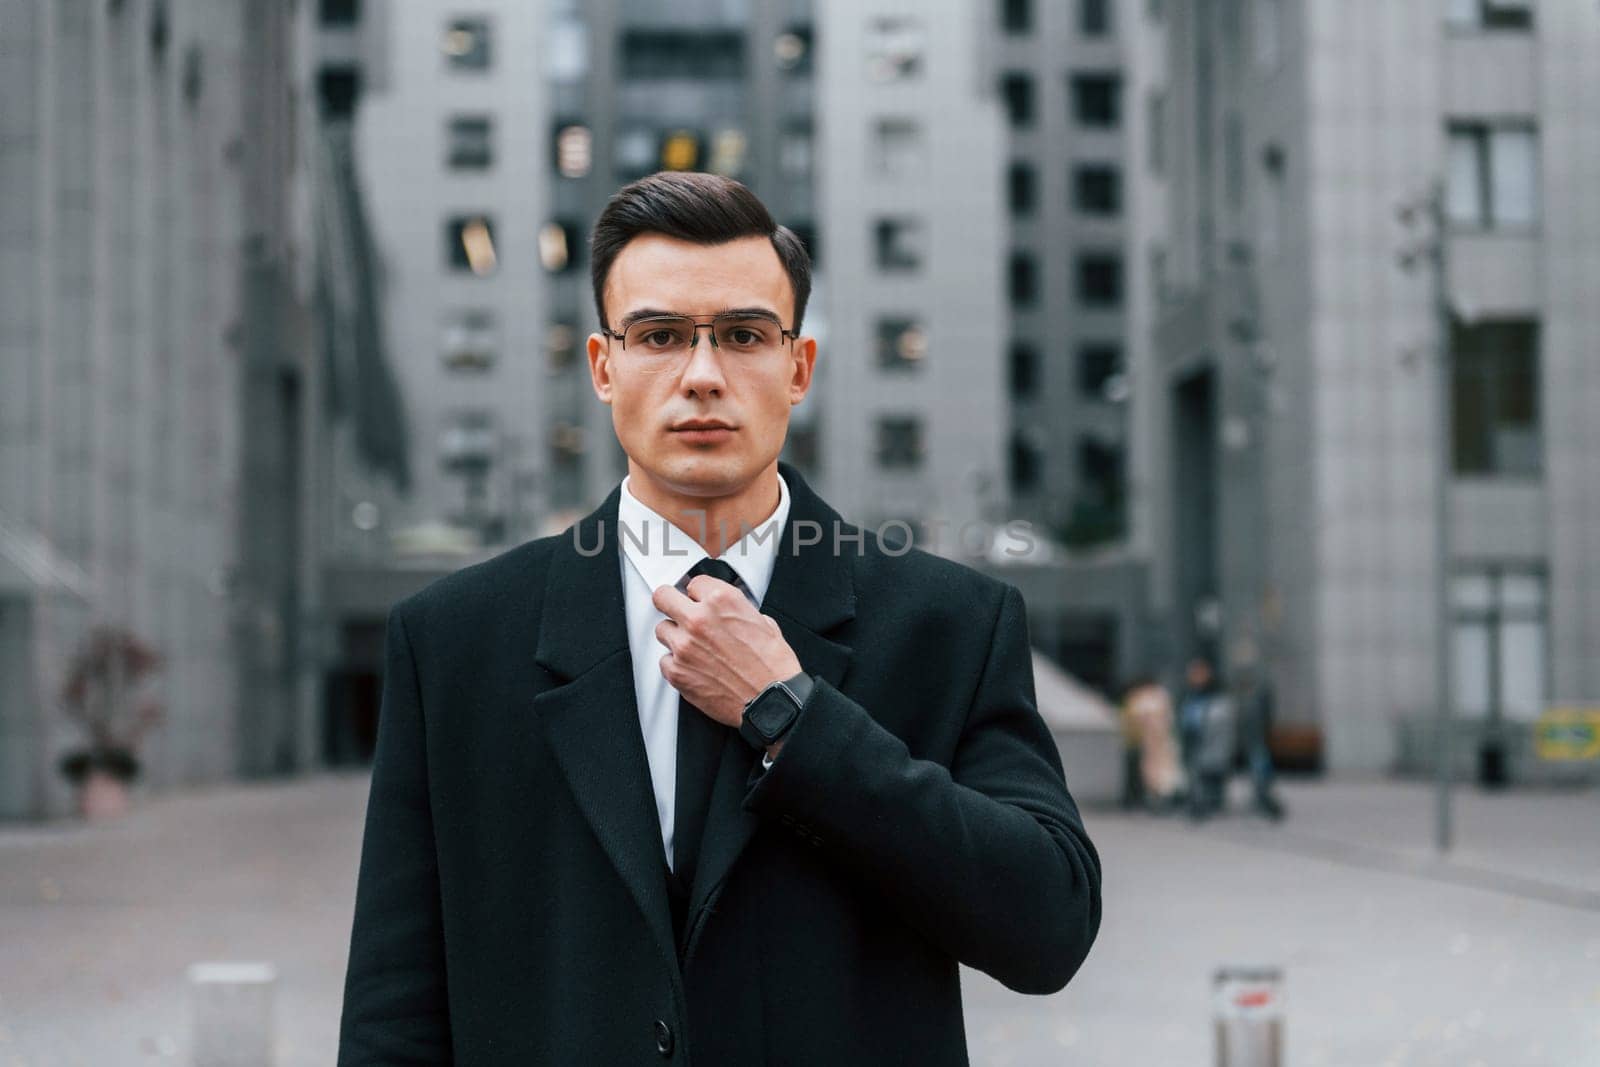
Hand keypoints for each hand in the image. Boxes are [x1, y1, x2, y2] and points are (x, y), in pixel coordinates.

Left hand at [653, 575, 801, 728]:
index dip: (699, 594)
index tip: (700, 601)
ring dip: (675, 636)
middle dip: (671, 603)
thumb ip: (737, 610)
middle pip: (663, 597)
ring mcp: (684, 646)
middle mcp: (699, 619)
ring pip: (662, 630)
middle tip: (678, 611)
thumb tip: (726, 611)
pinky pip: (665, 660)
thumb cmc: (772, 666)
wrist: (771, 701)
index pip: (693, 582)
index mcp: (722, 600)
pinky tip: (694, 668)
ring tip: (694, 647)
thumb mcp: (763, 622)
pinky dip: (676, 664)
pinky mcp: (677, 672)